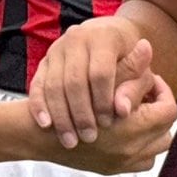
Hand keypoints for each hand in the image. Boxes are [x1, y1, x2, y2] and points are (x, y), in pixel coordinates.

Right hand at [28, 17, 145, 148]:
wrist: (103, 36)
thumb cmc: (128, 58)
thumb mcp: (140, 71)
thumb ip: (133, 90)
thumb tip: (123, 110)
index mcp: (103, 37)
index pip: (100, 73)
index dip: (103, 101)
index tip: (108, 124)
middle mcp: (76, 38)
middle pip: (74, 81)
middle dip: (80, 113)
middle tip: (89, 137)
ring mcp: (57, 49)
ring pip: (53, 85)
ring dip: (60, 116)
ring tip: (70, 140)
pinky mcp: (44, 60)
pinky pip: (37, 84)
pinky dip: (39, 105)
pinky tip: (45, 124)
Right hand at [42, 42, 176, 175]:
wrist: (31, 134)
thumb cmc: (62, 102)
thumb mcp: (98, 76)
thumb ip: (125, 66)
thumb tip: (146, 47)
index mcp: (132, 125)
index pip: (168, 109)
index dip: (162, 91)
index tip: (150, 81)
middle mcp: (130, 149)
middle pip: (164, 133)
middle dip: (157, 113)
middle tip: (144, 97)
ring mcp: (120, 163)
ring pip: (154, 151)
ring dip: (148, 132)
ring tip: (135, 113)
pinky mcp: (108, 170)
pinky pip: (139, 163)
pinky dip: (136, 149)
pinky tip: (124, 131)